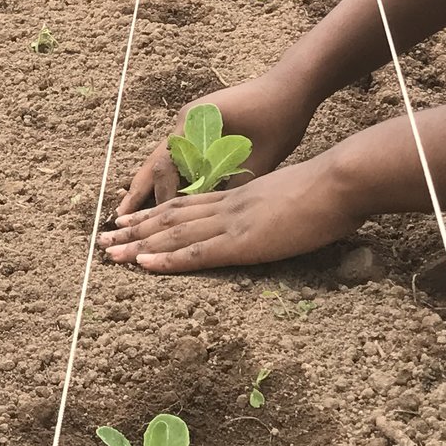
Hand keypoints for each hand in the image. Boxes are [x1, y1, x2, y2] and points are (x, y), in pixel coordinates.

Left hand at [104, 151, 361, 271]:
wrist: (341, 181)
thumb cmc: (330, 190)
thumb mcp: (295, 197)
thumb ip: (278, 208)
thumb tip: (277, 219)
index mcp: (241, 197)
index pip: (190, 205)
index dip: (158, 214)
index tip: (133, 221)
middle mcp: (228, 207)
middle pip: (172, 217)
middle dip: (136, 230)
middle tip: (105, 239)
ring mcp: (232, 223)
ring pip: (174, 233)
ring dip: (138, 245)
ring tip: (109, 253)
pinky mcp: (242, 241)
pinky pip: (196, 252)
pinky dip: (166, 259)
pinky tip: (143, 264)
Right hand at [116, 72, 317, 216]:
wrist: (294, 85)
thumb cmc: (280, 118)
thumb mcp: (257, 158)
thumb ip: (230, 184)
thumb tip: (207, 213)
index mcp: (196, 123)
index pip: (168, 166)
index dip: (162, 197)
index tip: (156, 224)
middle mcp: (187, 119)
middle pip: (156, 160)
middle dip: (139, 191)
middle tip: (118, 217)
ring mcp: (193, 118)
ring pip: (165, 156)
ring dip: (151, 182)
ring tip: (132, 209)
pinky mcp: (202, 121)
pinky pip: (180, 151)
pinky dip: (173, 172)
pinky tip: (167, 191)